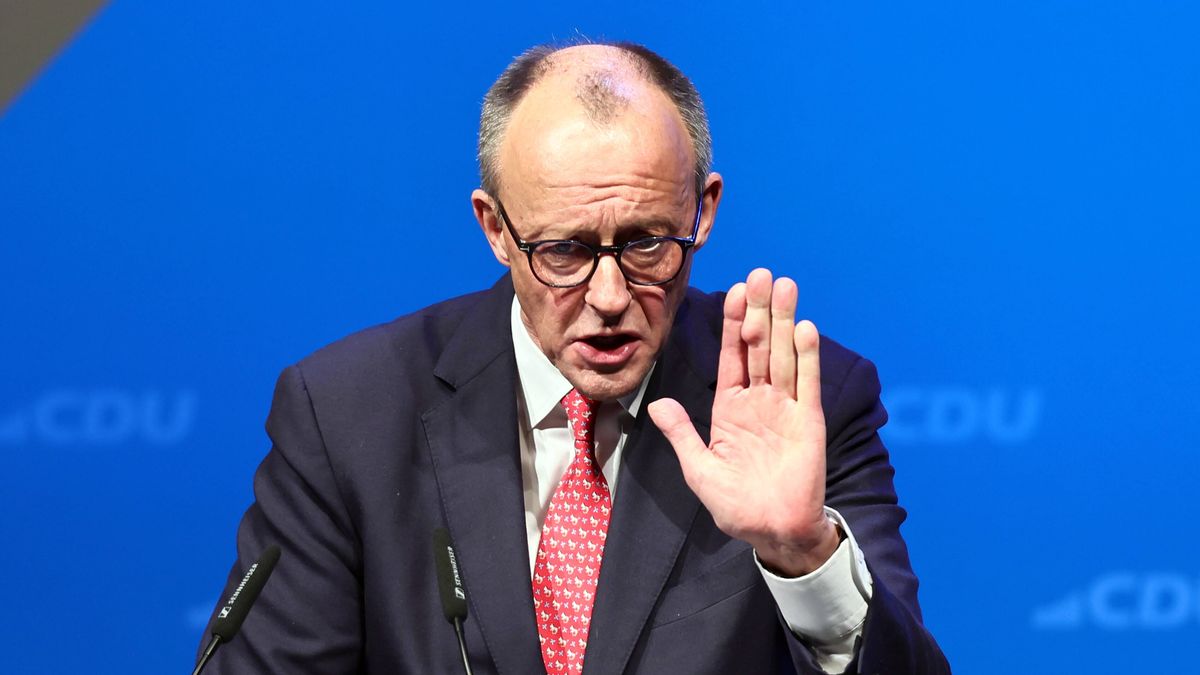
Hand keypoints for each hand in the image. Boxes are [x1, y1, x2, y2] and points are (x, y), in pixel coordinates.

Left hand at [648, 268, 838, 576]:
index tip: (734, 291)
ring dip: (784, 321)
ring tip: (785, 286)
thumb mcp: (698, 468)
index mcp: (731, 407)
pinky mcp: (808, 422)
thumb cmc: (735, 504)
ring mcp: (786, 409)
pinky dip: (807, 357)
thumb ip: (681, 433)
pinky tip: (804, 328)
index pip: (732, 356)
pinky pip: (807, 384)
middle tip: (761, 273)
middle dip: (760, 310)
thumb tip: (655, 404)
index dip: (732, 323)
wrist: (771, 531)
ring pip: (784, 355)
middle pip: (760, 346)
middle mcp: (760, 401)